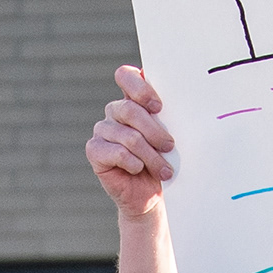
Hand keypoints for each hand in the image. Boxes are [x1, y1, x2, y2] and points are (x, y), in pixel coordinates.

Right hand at [87, 64, 173, 218]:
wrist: (149, 195)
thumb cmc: (161, 162)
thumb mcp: (168, 138)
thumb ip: (165, 120)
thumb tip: (177, 108)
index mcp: (132, 100)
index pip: (126, 77)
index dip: (140, 88)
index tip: (159, 107)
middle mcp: (115, 112)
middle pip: (130, 110)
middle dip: (154, 131)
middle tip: (170, 146)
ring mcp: (102, 130)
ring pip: (128, 136)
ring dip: (150, 155)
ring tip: (164, 170)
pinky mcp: (95, 150)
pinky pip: (116, 152)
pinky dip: (133, 163)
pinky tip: (139, 170)